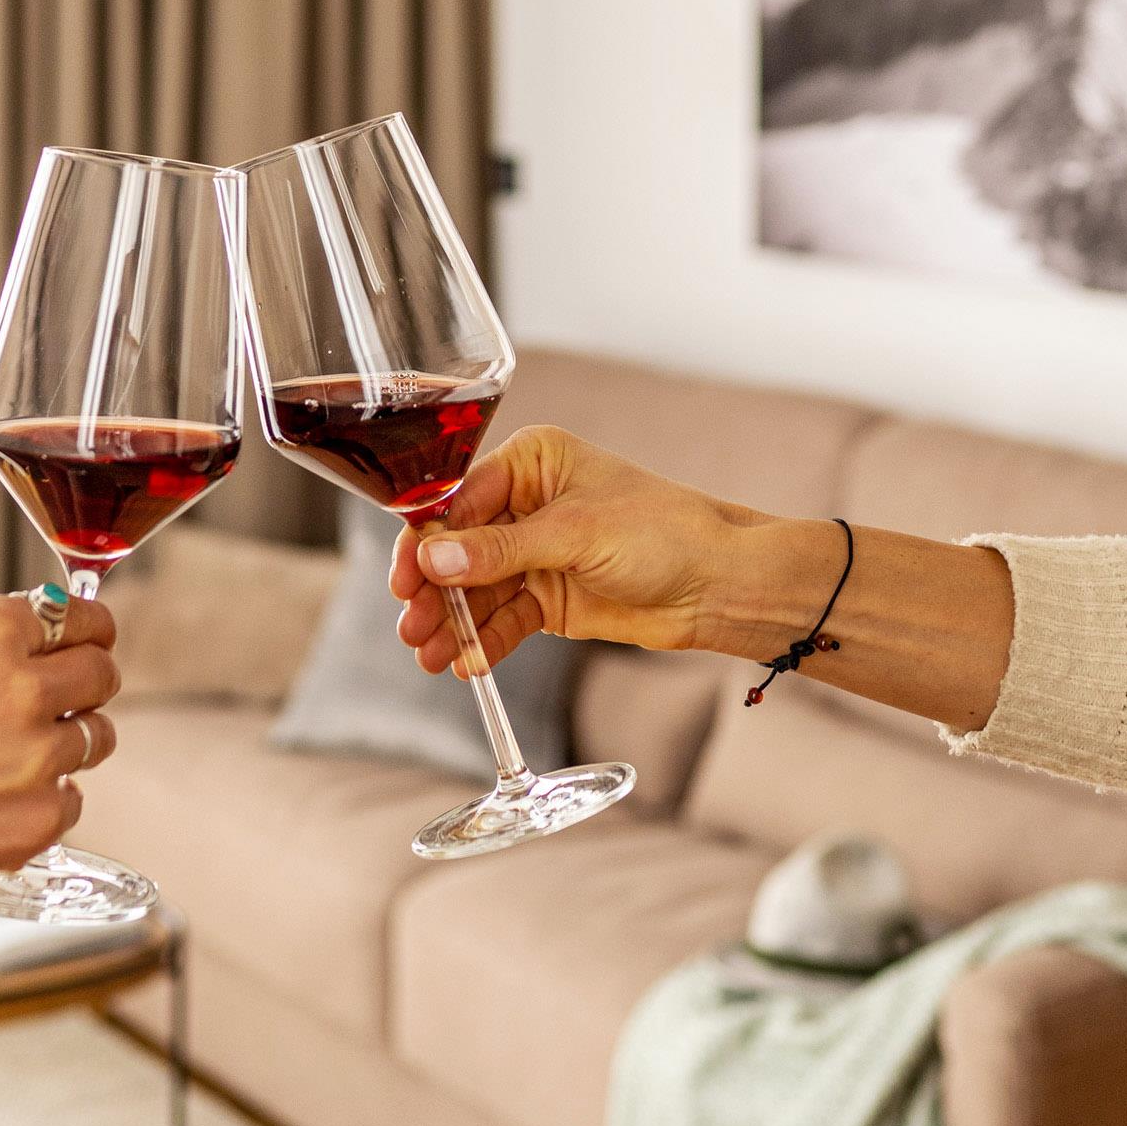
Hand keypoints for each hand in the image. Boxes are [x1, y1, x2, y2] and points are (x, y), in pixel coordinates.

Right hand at [0, 592, 120, 896]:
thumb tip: (42, 643)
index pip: (81, 617)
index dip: (87, 632)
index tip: (88, 642)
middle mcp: (21, 684)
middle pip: (102, 672)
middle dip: (88, 685)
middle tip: (67, 701)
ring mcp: (36, 754)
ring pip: (97, 735)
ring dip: (71, 744)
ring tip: (19, 760)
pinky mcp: (40, 815)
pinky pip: (73, 798)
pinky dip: (46, 802)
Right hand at [390, 424, 767, 676]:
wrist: (720, 585)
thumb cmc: (664, 533)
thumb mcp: (576, 534)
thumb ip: (501, 549)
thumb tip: (435, 560)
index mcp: (532, 462)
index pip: (458, 499)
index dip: (427, 541)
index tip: (406, 578)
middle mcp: (526, 504)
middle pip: (459, 549)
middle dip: (434, 589)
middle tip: (411, 625)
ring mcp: (536, 554)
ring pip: (477, 590)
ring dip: (453, 622)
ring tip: (428, 655)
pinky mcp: (549, 598)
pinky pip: (505, 619)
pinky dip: (484, 641)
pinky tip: (464, 663)